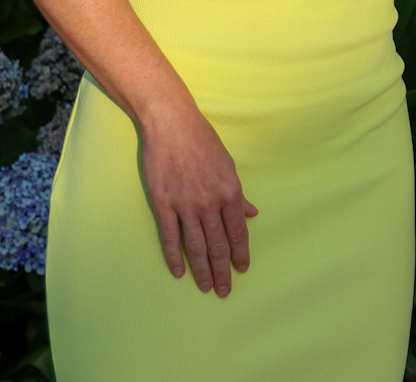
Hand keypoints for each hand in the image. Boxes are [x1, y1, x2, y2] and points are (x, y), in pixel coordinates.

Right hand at [138, 100, 257, 294]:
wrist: (172, 125)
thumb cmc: (203, 142)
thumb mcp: (229, 165)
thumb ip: (239, 194)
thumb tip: (252, 214)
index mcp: (229, 191)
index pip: (238, 231)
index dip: (240, 253)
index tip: (242, 269)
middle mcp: (210, 201)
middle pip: (218, 244)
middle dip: (223, 270)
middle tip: (225, 291)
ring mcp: (186, 204)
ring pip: (196, 245)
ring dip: (202, 270)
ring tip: (206, 287)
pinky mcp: (163, 203)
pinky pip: (170, 236)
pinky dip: (174, 256)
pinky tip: (178, 272)